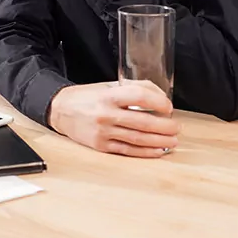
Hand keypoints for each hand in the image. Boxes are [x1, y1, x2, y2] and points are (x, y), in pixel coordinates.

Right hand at [49, 81, 179, 157]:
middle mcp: (106, 114)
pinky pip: (128, 150)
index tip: (168, 106)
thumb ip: (131, 87)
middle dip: (165, 126)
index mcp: (108, 95)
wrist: (60, 110)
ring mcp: (103, 132)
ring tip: (173, 140)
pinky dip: (146, 152)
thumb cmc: (86, 97)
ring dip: (160, 141)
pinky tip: (158, 150)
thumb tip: (158, 95)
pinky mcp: (101, 146)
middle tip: (176, 127)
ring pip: (138, 139)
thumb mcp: (107, 85)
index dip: (158, 102)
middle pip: (143, 122)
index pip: (139, 97)